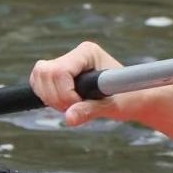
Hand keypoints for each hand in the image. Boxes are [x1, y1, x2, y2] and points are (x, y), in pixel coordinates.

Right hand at [30, 41, 149, 126]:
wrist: (134, 97)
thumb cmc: (128, 98)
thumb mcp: (111, 107)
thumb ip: (89, 111)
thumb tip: (68, 119)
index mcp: (87, 53)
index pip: (60, 70)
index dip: (65, 93)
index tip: (79, 105)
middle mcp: (75, 54)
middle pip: (44, 72)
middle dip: (56, 97)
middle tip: (75, 109)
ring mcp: (65, 62)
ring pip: (38, 76)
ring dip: (51, 98)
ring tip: (72, 107)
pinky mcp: (58, 73)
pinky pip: (38, 82)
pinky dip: (47, 96)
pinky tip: (65, 104)